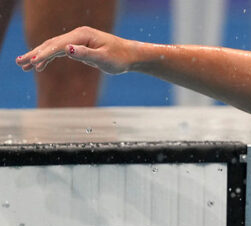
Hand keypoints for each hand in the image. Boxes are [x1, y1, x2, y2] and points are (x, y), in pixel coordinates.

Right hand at [16, 26, 134, 73]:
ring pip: (53, 47)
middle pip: (51, 44)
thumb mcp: (104, 59)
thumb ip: (85, 55)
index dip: (45, 55)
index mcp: (82, 36)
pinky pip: (60, 51)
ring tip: (23, 64)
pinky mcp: (79, 46)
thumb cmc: (119, 58)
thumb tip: (67, 49)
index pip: (58, 46)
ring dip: (38, 56)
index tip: (33, 62)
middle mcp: (77, 35)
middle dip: (35, 54)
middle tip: (20, 63)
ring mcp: (77, 40)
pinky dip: (49, 57)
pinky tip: (40, 65)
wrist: (130, 55)